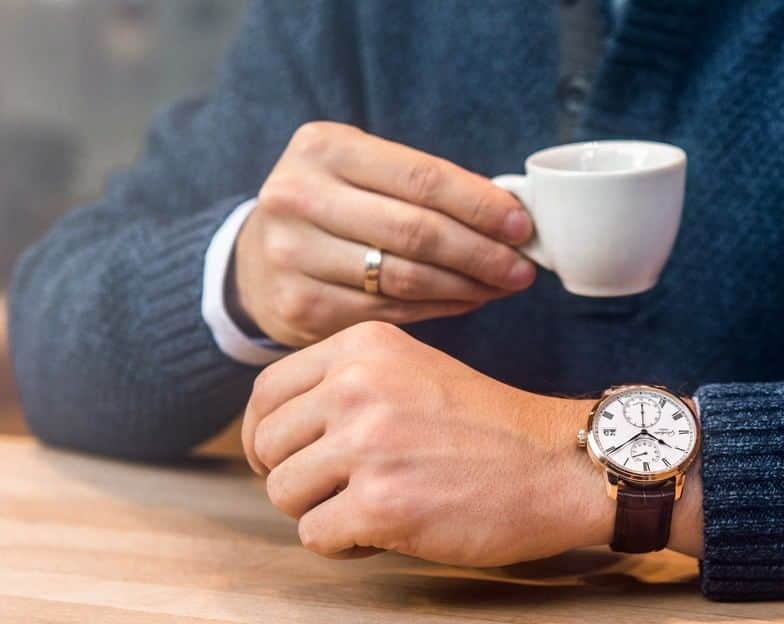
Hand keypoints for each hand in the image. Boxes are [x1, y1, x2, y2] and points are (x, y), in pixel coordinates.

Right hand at [234, 122, 535, 346]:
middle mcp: (298, 196)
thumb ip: (424, 185)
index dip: (480, 205)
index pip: (421, 177)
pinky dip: (441, 308)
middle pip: (415, 231)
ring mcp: (293, 255)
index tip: (522, 226)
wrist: (258, 261)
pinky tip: (468, 300)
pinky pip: (391, 312)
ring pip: (405, 278)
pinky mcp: (300, 307)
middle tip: (523, 267)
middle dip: (482, 252)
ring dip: (468, 285)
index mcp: (323, 148)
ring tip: (503, 285)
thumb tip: (510, 214)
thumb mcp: (362, 172)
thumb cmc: (334, 208)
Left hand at [241, 322, 612, 566]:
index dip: (266, 434)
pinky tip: (389, 531)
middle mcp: (357, 386)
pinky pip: (314, 536)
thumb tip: (270, 428)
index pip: (266, 391)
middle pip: (269, 446)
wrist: (558, 465)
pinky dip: (345, 545)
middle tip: (344, 490)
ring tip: (372, 508)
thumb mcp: (413, 371)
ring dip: (319, 512)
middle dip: (297, 477)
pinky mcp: (381, 504)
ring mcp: (368, 445)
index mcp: (362, 347)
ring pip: (283, 493)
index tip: (286, 457)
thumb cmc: (489, 428)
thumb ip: (346, 384)